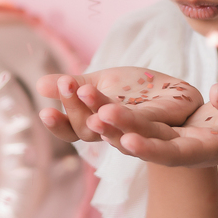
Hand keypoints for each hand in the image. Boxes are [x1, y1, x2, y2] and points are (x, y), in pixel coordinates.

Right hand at [36, 67, 202, 142]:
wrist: (179, 92)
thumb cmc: (138, 90)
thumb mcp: (103, 82)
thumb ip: (75, 85)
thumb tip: (38, 85)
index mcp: (99, 125)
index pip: (73, 131)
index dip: (59, 125)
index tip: (44, 110)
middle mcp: (117, 135)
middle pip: (90, 131)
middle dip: (77, 108)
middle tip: (69, 84)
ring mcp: (143, 134)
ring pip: (118, 132)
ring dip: (103, 117)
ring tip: (89, 101)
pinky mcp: (169, 126)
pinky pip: (149, 126)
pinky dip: (132, 120)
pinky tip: (116, 109)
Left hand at [91, 83, 217, 167]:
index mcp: (202, 150)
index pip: (174, 153)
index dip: (152, 149)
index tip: (130, 141)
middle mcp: (176, 150)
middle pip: (144, 142)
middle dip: (120, 130)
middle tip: (97, 115)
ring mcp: (163, 140)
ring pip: (129, 132)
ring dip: (104, 120)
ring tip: (82, 99)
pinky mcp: (154, 129)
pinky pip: (126, 122)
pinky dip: (104, 112)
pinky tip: (83, 95)